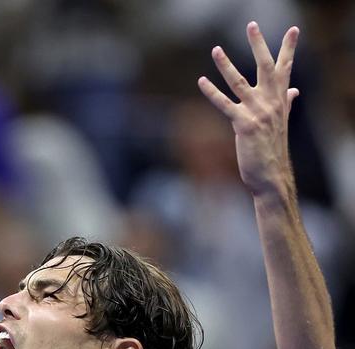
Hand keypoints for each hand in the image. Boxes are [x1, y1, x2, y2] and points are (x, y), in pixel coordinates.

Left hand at [198, 22, 299, 197]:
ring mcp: (257, 112)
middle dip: (258, 44)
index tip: (293, 30)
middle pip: (265, 67)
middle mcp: (270, 103)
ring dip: (226, 65)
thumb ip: (286, 103)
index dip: (288, 49)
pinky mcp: (243, 125)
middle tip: (252, 25)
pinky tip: (201, 81)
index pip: (285, 69)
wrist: (271, 177)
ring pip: (239, 82)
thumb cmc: (273, 152)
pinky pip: (224, 104)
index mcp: (280, 101)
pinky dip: (212, 92)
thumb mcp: (280, 123)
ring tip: (215, 49)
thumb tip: (293, 91)